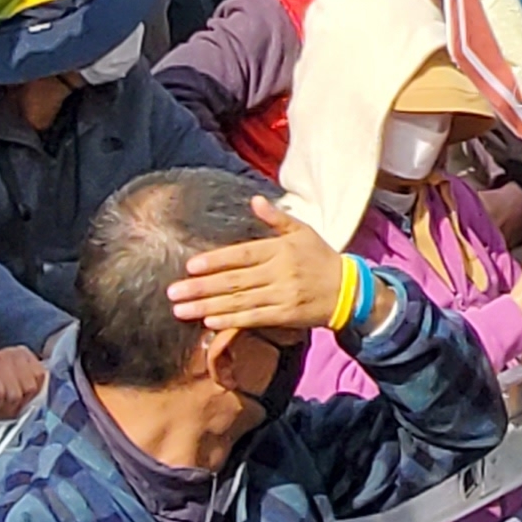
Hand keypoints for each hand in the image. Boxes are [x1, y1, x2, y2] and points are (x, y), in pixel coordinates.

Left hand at [168, 196, 352, 332]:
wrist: (347, 291)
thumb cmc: (320, 257)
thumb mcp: (303, 231)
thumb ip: (277, 218)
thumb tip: (255, 200)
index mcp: (280, 250)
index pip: (242, 255)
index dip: (215, 261)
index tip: (190, 266)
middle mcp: (279, 273)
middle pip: (235, 281)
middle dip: (201, 288)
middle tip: (173, 292)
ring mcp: (282, 295)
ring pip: (239, 302)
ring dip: (208, 307)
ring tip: (181, 310)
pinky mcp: (285, 315)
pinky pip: (254, 318)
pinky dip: (231, 321)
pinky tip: (209, 322)